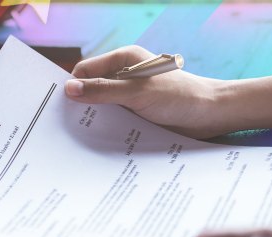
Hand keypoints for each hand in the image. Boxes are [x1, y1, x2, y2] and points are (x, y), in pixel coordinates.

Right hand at [65, 45, 228, 138]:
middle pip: (90, 89)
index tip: (60, 107)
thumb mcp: (137, 92)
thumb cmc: (179, 96)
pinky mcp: (134, 113)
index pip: (85, 71)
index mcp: (123, 60)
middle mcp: (123, 76)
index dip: (72, 87)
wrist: (211, 115)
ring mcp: (128, 95)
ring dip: (94, 120)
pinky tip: (99, 141)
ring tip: (79, 137)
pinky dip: (106, 129)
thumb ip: (103, 90)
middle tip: (65, 125)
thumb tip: (69, 89)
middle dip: (80, 105)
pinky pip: (112, 119)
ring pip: (100, 107)